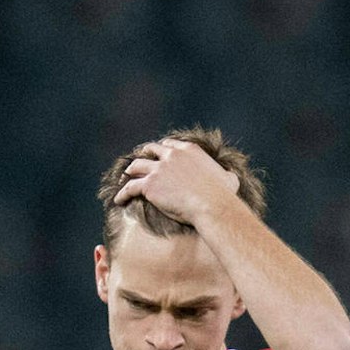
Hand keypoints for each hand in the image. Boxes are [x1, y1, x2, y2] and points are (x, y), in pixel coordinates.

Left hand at [112, 138, 241, 226]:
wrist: (211, 205)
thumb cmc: (223, 196)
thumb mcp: (229, 179)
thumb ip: (226, 175)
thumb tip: (231, 178)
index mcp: (189, 150)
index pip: (170, 144)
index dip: (162, 150)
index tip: (158, 156)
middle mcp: (172, 155)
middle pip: (151, 150)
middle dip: (144, 155)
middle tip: (139, 164)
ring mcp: (159, 168)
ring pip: (137, 166)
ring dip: (130, 172)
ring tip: (124, 179)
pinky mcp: (149, 185)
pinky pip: (130, 187)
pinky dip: (122, 193)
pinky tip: (118, 200)